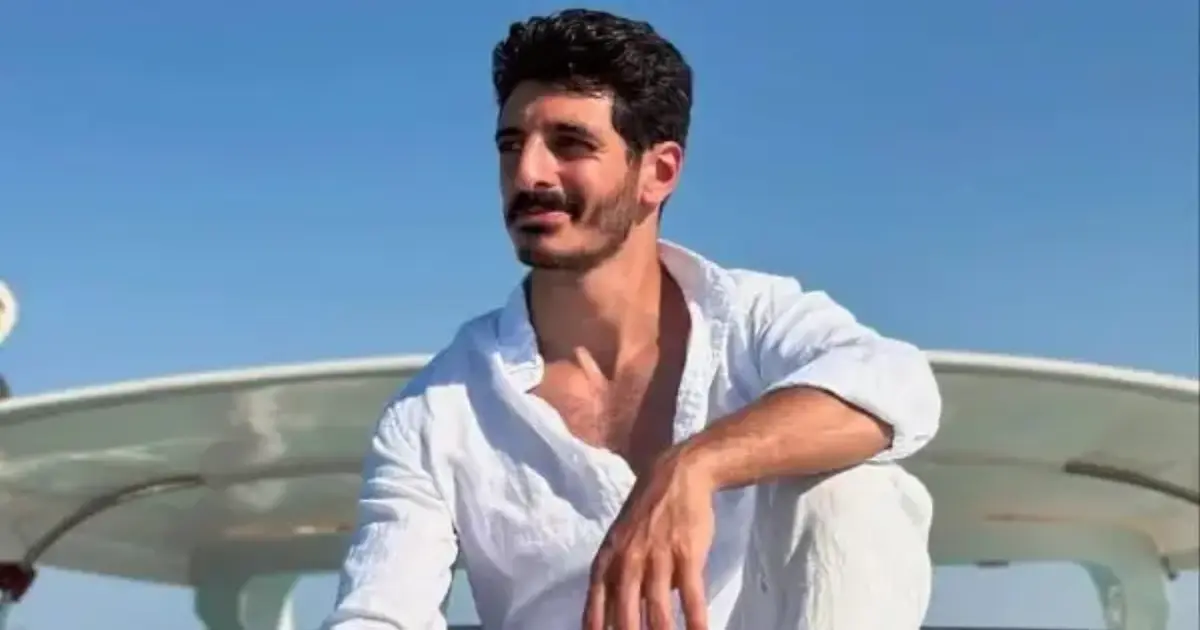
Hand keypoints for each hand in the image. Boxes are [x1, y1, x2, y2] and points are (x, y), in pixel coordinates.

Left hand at [583, 448, 716, 629]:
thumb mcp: (621, 541)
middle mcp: (628, 562)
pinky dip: (695, 622)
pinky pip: (691, 597)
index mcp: (607, 560)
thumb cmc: (647, 513)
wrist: (676, 475)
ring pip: (657, 611)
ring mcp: (657, 558)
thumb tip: (621, 616)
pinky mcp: (686, 554)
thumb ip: (619, 577)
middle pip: (624, 615)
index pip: (596, 606)